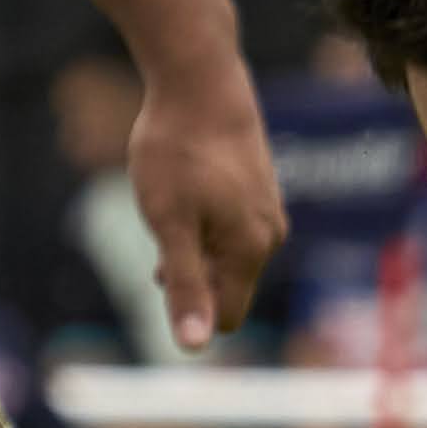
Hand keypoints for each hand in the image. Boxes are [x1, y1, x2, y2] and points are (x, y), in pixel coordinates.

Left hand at [130, 56, 287, 349]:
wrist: (201, 79)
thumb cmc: (178, 150)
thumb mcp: (169, 223)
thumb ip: (184, 286)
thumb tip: (193, 348)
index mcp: (251, 252)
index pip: (224, 317)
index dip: (186, 306)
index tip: (157, 267)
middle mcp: (269, 237)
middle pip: (224, 287)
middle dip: (188, 274)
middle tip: (159, 226)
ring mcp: (267, 211)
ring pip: (225, 255)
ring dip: (193, 245)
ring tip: (170, 199)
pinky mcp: (260, 188)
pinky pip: (230, 228)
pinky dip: (203, 220)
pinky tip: (185, 183)